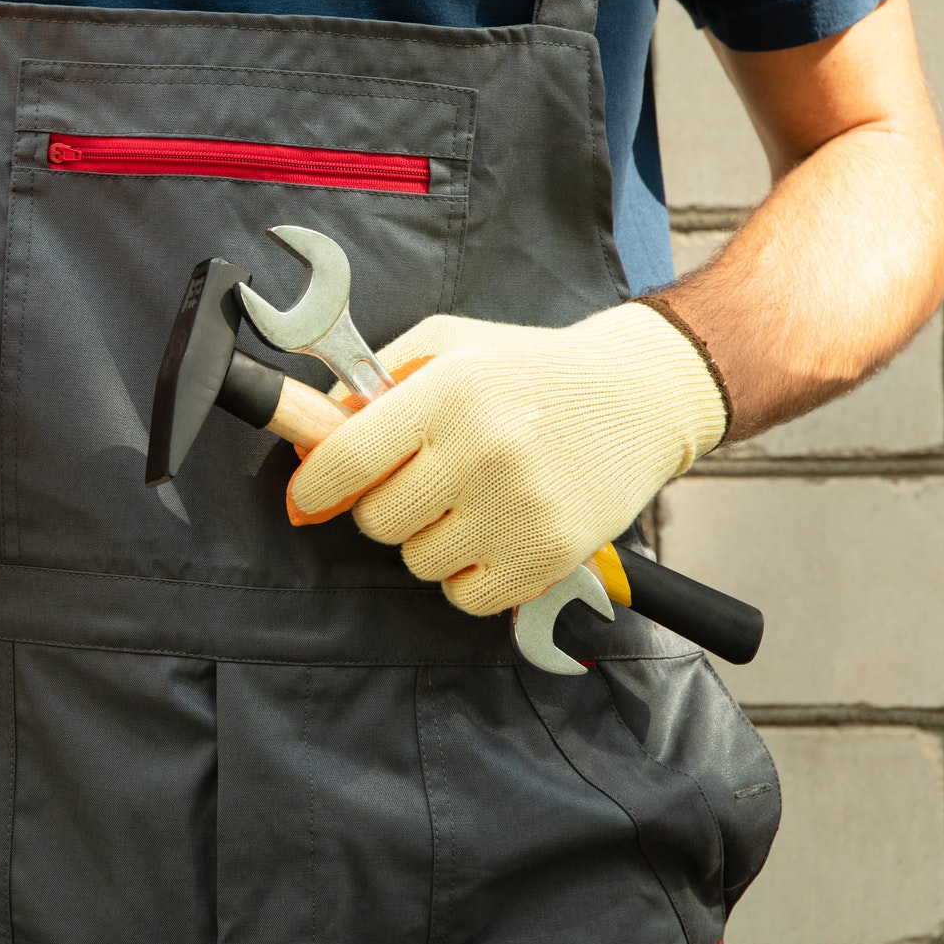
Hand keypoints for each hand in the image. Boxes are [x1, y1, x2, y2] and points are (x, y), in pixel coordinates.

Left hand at [286, 302, 725, 615]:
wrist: (639, 394)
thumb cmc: (527, 367)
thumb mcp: (445, 345)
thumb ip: (369, 385)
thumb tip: (305, 449)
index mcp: (449, 392)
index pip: (347, 462)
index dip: (316, 487)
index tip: (311, 494)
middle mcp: (483, 451)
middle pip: (377, 522)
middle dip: (384, 506)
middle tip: (419, 483)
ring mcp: (520, 507)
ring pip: (419, 563)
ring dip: (428, 541)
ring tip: (467, 501)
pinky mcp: (553, 554)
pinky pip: (468, 597)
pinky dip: (467, 576)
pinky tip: (491, 535)